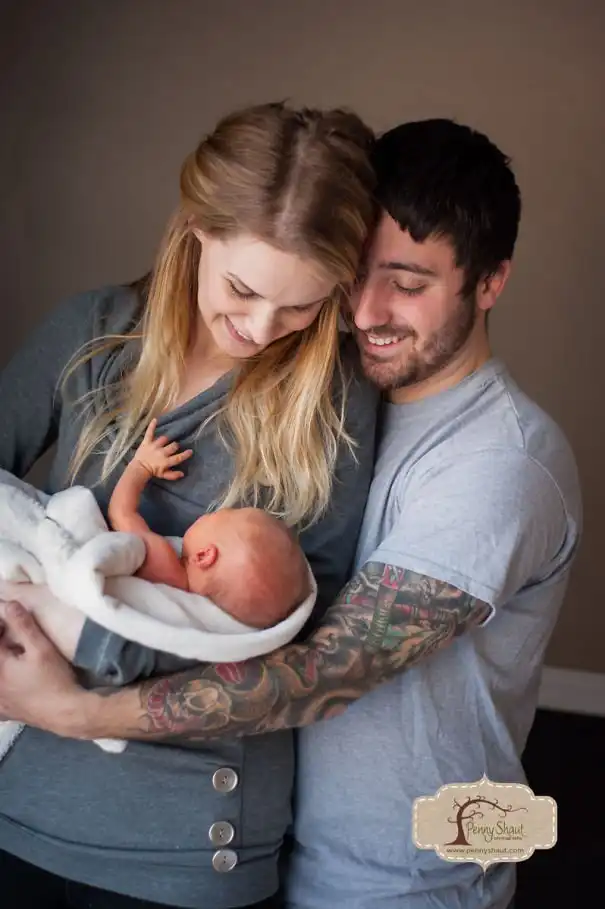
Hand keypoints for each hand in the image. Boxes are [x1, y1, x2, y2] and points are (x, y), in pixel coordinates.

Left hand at [0, 601, 89, 736]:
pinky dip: (5, 688)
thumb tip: (9, 605)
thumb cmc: (54, 679)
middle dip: (3, 643)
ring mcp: (0, 701)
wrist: (66, 713)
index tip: (11, 619)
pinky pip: (0, 700)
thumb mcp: (42, 648)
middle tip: (13, 632)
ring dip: (5, 660)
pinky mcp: (7, 712)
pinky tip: (11, 686)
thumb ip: (23, 625)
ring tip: (17, 654)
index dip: (2, 626)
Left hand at [134, 418, 192, 479]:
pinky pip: (150, 432)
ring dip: (166, 440)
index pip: (179, 457)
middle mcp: (162, 452)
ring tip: (165, 442)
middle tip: (173, 448)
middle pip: (173, 446)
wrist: (139, 469)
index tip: (190, 451)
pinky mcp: (147, 442)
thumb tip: (183, 473)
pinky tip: (155, 419)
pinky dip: (152, 426)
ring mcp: (154, 446)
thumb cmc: (152, 472)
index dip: (185, 454)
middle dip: (175, 446)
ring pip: (164, 439)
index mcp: (166, 461)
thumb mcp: (163, 475)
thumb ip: (173, 475)